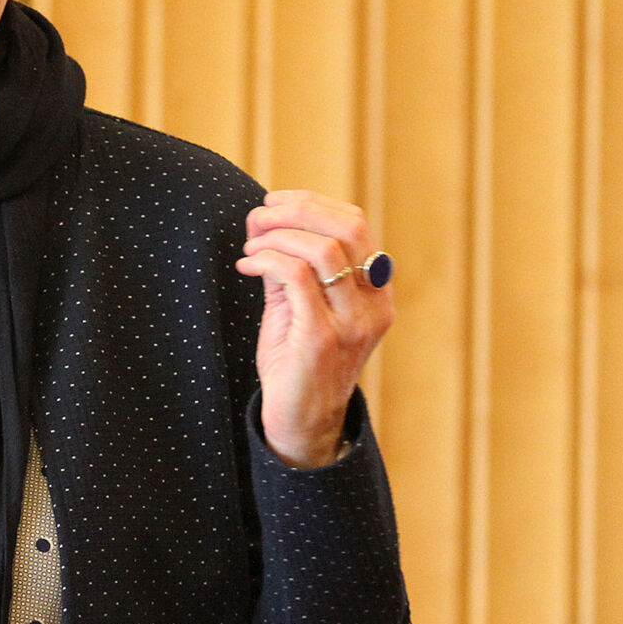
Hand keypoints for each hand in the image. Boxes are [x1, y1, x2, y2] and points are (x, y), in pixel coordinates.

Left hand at [235, 190, 393, 467]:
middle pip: (347, 227)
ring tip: (251, 247)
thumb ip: (288, 263)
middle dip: (298, 209)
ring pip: (323, 248)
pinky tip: (247, 265)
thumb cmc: (296, 361)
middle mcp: (373, 304)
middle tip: (260, 215)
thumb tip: (264, 216)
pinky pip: (297, 276)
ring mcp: (352, 322)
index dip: (312, 203)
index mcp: (375, 290)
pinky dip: (266, 260)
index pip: (356, 223)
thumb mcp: (297, 304)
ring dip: (278, 236)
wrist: (300, 422)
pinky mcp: (322, 337)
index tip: (274, 201)